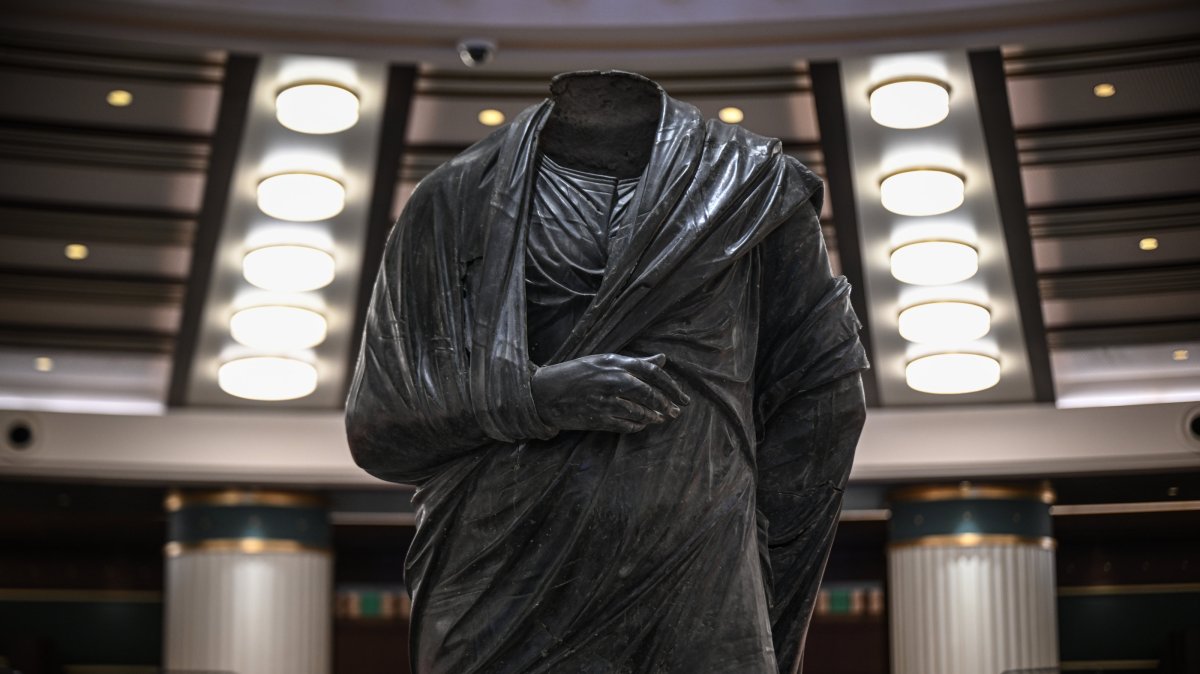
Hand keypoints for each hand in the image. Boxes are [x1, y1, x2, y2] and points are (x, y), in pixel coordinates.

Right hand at [531, 353, 690, 433]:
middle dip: (666, 404)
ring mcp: (605, 400)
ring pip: (639, 411)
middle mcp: (612, 380)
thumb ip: (634, 362)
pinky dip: (637, 426)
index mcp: (614, 363)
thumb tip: (662, 360)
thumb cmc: (575, 374)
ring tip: (660, 419)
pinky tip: (641, 425)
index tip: (682, 396)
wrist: (544, 392)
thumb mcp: (604, 361)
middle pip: (649, 393)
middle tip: (676, 411)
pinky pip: (625, 425)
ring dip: (653, 417)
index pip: (652, 372)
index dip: (671, 386)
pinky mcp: (598, 418)